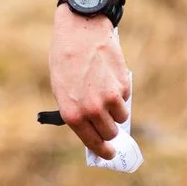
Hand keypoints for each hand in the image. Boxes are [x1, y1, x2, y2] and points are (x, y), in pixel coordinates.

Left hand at [48, 4, 131, 158]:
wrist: (80, 31)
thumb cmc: (65, 59)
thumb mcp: (61, 89)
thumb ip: (76, 111)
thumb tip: (92, 129)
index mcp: (72, 113)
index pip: (92, 142)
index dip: (103, 151)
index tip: (109, 154)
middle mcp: (91, 109)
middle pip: (110, 133)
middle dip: (110, 130)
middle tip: (108, 124)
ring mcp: (109, 99)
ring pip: (121, 118)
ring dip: (116, 111)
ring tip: (105, 95)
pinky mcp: (123, 86)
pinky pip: (125, 99)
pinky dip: (120, 93)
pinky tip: (108, 78)